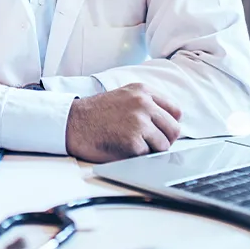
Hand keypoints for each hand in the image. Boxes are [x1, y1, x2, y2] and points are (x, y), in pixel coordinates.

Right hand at [65, 83, 181, 162]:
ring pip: (164, 145)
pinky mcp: (133, 142)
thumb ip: (148, 103)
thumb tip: (170, 122)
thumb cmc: (97, 113)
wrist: (73, 123)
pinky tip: (122, 148)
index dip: (169, 124)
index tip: (161, 130)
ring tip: (133, 144)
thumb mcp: (125, 95)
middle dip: (164, 140)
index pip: (176, 112)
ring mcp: (139, 123)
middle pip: (174, 130)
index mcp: (143, 91)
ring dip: (151, 149)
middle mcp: (144, 104)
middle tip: (149, 142)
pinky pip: (148, 155)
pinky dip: (137, 156)